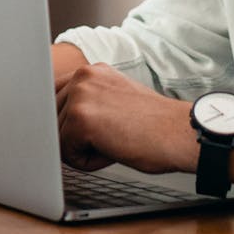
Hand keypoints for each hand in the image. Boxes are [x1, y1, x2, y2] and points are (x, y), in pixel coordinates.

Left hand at [55, 63, 196, 173]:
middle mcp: (82, 77)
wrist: (179, 134)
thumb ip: (88, 101)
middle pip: (54, 120)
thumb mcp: (116, 100)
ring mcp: (80, 95)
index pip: (55, 97)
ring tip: (115, 141)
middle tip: (112, 136)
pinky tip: (113, 150)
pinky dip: (89, 162)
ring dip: (84, 149)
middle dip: (77, 137)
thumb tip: (59, 120)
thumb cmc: (154, 126)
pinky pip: (67, 155)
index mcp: (91, 71)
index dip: (68, 121)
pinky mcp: (80, 119)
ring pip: (59, 138)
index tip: (84, 130)